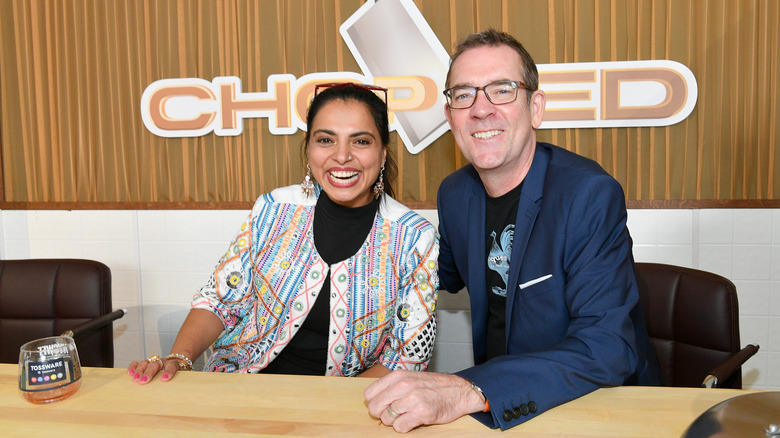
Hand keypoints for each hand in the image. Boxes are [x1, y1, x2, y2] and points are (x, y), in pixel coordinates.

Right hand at [127, 356, 180, 384]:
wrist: (172, 368)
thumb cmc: (174, 377)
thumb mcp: (178, 380)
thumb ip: (177, 383)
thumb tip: (174, 396)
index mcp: (172, 364)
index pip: (172, 366)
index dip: (168, 372)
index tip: (164, 379)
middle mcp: (162, 362)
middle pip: (155, 364)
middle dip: (149, 372)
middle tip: (144, 381)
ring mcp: (152, 362)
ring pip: (145, 363)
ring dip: (139, 371)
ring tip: (135, 379)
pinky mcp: (144, 364)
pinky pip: (137, 363)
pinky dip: (133, 367)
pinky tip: (129, 373)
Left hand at [364, 370, 485, 432]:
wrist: (459, 391)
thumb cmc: (433, 386)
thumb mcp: (410, 378)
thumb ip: (392, 386)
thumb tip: (373, 400)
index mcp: (398, 376)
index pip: (369, 394)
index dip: (375, 403)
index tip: (384, 405)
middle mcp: (403, 385)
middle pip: (375, 407)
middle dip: (382, 414)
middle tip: (394, 414)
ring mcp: (412, 399)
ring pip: (387, 419)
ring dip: (394, 421)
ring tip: (407, 416)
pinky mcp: (421, 413)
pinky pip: (400, 427)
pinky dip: (404, 428)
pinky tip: (412, 421)